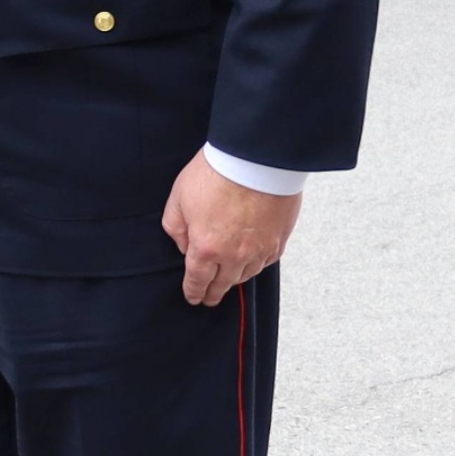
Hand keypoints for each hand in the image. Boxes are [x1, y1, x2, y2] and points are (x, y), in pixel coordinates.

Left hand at [162, 153, 299, 306]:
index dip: (194, 292)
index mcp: (206, 248)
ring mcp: (259, 249)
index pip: (197, 280)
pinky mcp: (279, 239)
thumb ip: (175, 227)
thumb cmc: (218, 171)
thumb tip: (183, 245)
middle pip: (223, 284)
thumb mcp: (179, 197)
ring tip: (230, 278)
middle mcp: (234, 255)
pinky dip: (257, 263)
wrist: (256, 157)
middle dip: (214, 293)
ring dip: (235, 279)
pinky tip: (252, 260)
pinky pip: (266, 261)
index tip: (194, 298)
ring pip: (246, 274)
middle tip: (210, 298)